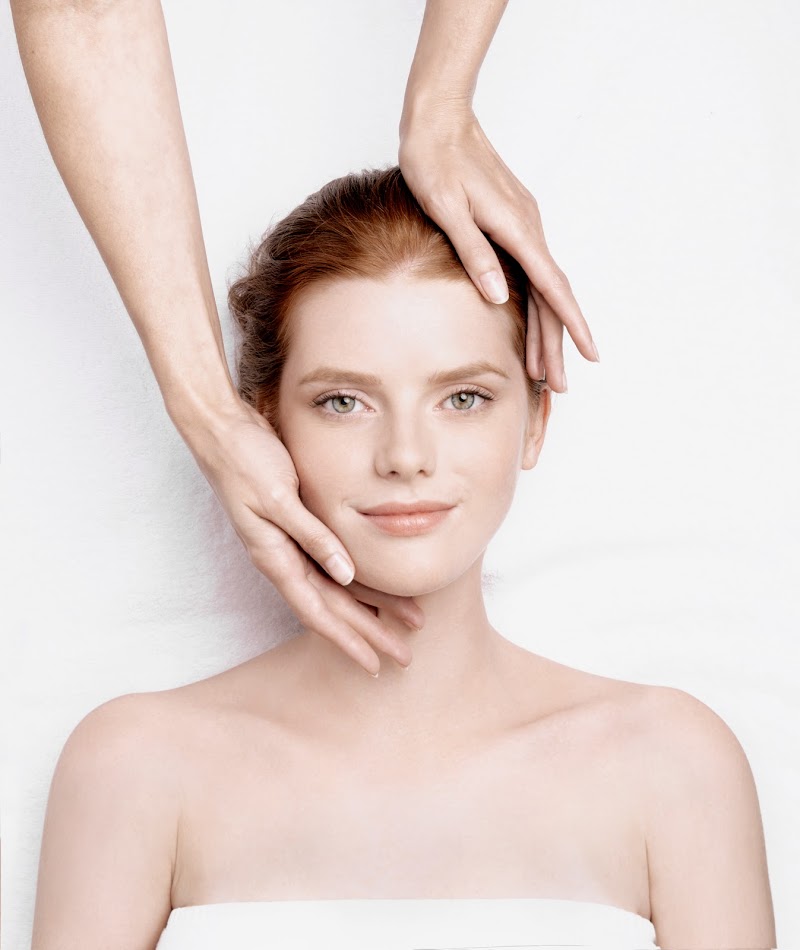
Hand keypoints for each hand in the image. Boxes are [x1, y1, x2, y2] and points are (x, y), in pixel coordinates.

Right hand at [179, 398, 421, 675]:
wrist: (220, 430)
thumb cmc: (243, 460)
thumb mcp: (278, 498)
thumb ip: (311, 537)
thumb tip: (345, 575)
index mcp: (274, 557)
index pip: (317, 612)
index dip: (347, 640)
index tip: (375, 663)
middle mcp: (282, 557)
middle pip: (333, 607)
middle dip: (369, 633)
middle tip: (404, 656)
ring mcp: (288, 543)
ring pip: (336, 588)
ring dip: (371, 608)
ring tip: (405, 623)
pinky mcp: (296, 525)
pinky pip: (332, 562)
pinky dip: (358, 578)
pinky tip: (377, 587)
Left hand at [399, 103, 598, 392]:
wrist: (438, 117)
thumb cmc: (435, 159)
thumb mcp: (447, 209)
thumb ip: (474, 253)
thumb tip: (500, 296)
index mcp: (516, 228)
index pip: (553, 287)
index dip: (571, 325)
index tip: (589, 355)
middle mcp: (528, 228)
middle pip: (551, 296)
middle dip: (556, 343)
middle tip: (558, 385)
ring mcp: (523, 224)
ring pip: (542, 286)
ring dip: (544, 328)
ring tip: (541, 369)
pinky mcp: (513, 221)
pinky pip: (532, 271)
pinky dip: (534, 303)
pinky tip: (529, 323)